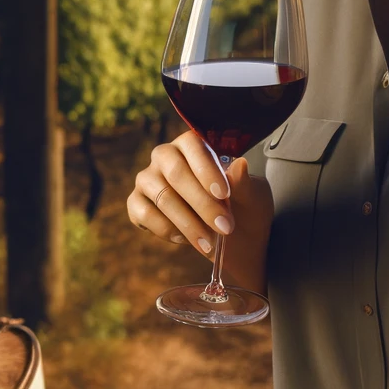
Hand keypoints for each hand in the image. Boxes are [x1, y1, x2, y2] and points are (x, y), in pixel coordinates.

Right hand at [126, 130, 274, 291]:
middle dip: (202, 203)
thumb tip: (240, 164)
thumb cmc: (243, 209)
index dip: (207, 169)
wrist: (234, 241)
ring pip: (162, 196)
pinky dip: (166, 230)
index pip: (193, 146)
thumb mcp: (252, 197)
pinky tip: (186, 240)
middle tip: (224, 227)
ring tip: (210, 243)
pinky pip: (144, 214)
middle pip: (176, 173)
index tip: (224, 194)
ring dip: (188, 223)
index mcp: (193, 144)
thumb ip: (243, 183)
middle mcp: (165, 156)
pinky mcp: (136, 203)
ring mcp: (148, 179)